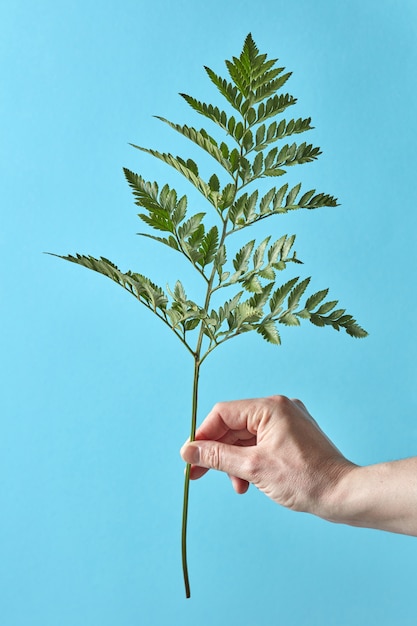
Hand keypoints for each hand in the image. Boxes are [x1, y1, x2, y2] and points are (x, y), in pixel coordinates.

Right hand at [180, 395, 354, 517]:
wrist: (343, 494)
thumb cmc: (304, 479)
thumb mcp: (253, 468)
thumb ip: (217, 456)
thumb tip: (188, 451)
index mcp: (269, 407)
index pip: (223, 414)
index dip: (203, 436)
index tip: (189, 458)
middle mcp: (278, 408)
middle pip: (233, 425)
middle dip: (217, 452)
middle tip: (197, 474)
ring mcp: (287, 422)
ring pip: (246, 437)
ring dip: (234, 461)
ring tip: (236, 485)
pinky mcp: (293, 437)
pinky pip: (261, 443)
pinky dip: (250, 461)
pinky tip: (249, 482)